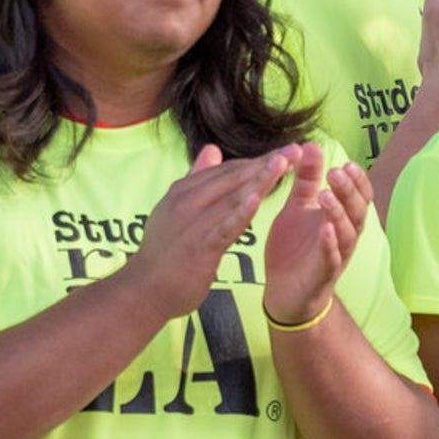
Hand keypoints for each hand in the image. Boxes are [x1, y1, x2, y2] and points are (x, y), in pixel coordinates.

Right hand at [121, 145, 295, 321]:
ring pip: (232, 196)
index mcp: (183, 192)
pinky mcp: (200, 246)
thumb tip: (211, 148)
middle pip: (233, 177)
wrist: (142, 291)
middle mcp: (186, 202)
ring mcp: (192, 223)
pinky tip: (259, 200)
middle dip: (267, 163)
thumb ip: (196, 179)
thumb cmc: (164, 253)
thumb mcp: (176, 209)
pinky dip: (241, 212)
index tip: (285, 150)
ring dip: (261, 179)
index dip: (257, 160)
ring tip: (286, 163)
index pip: (226, 170)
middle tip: (296, 149)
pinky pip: (224, 226)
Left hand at [262, 143, 371, 327]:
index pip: (359, 196)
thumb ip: (306, 180)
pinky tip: (325, 229)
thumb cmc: (296, 249)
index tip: (347, 163)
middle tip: (336, 173)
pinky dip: (330, 243)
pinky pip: (331, 257)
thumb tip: (311, 145)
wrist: (285, 291)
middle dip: (349, 191)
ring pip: (347, 232)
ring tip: (324, 194)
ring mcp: (336, 254)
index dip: (357, 180)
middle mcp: (345, 235)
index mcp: (340, 218)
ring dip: (338, 212)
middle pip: (357, 210)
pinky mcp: (323, 273)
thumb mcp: (298, 208)